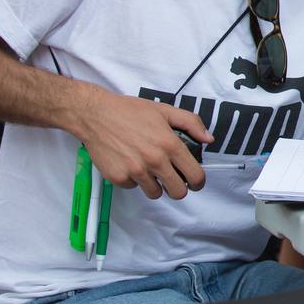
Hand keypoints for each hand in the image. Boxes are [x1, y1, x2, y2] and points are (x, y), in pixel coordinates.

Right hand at [80, 90, 212, 200]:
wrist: (96, 115)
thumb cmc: (130, 111)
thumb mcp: (165, 111)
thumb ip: (191, 123)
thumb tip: (208, 139)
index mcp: (170, 144)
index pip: (195, 176)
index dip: (199, 182)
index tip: (195, 181)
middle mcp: (154, 160)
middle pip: (177, 192)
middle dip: (178, 187)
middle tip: (173, 178)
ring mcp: (135, 171)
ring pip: (155, 193)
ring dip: (156, 184)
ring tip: (149, 168)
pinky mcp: (118, 178)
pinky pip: (133, 187)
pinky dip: (134, 179)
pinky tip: (130, 163)